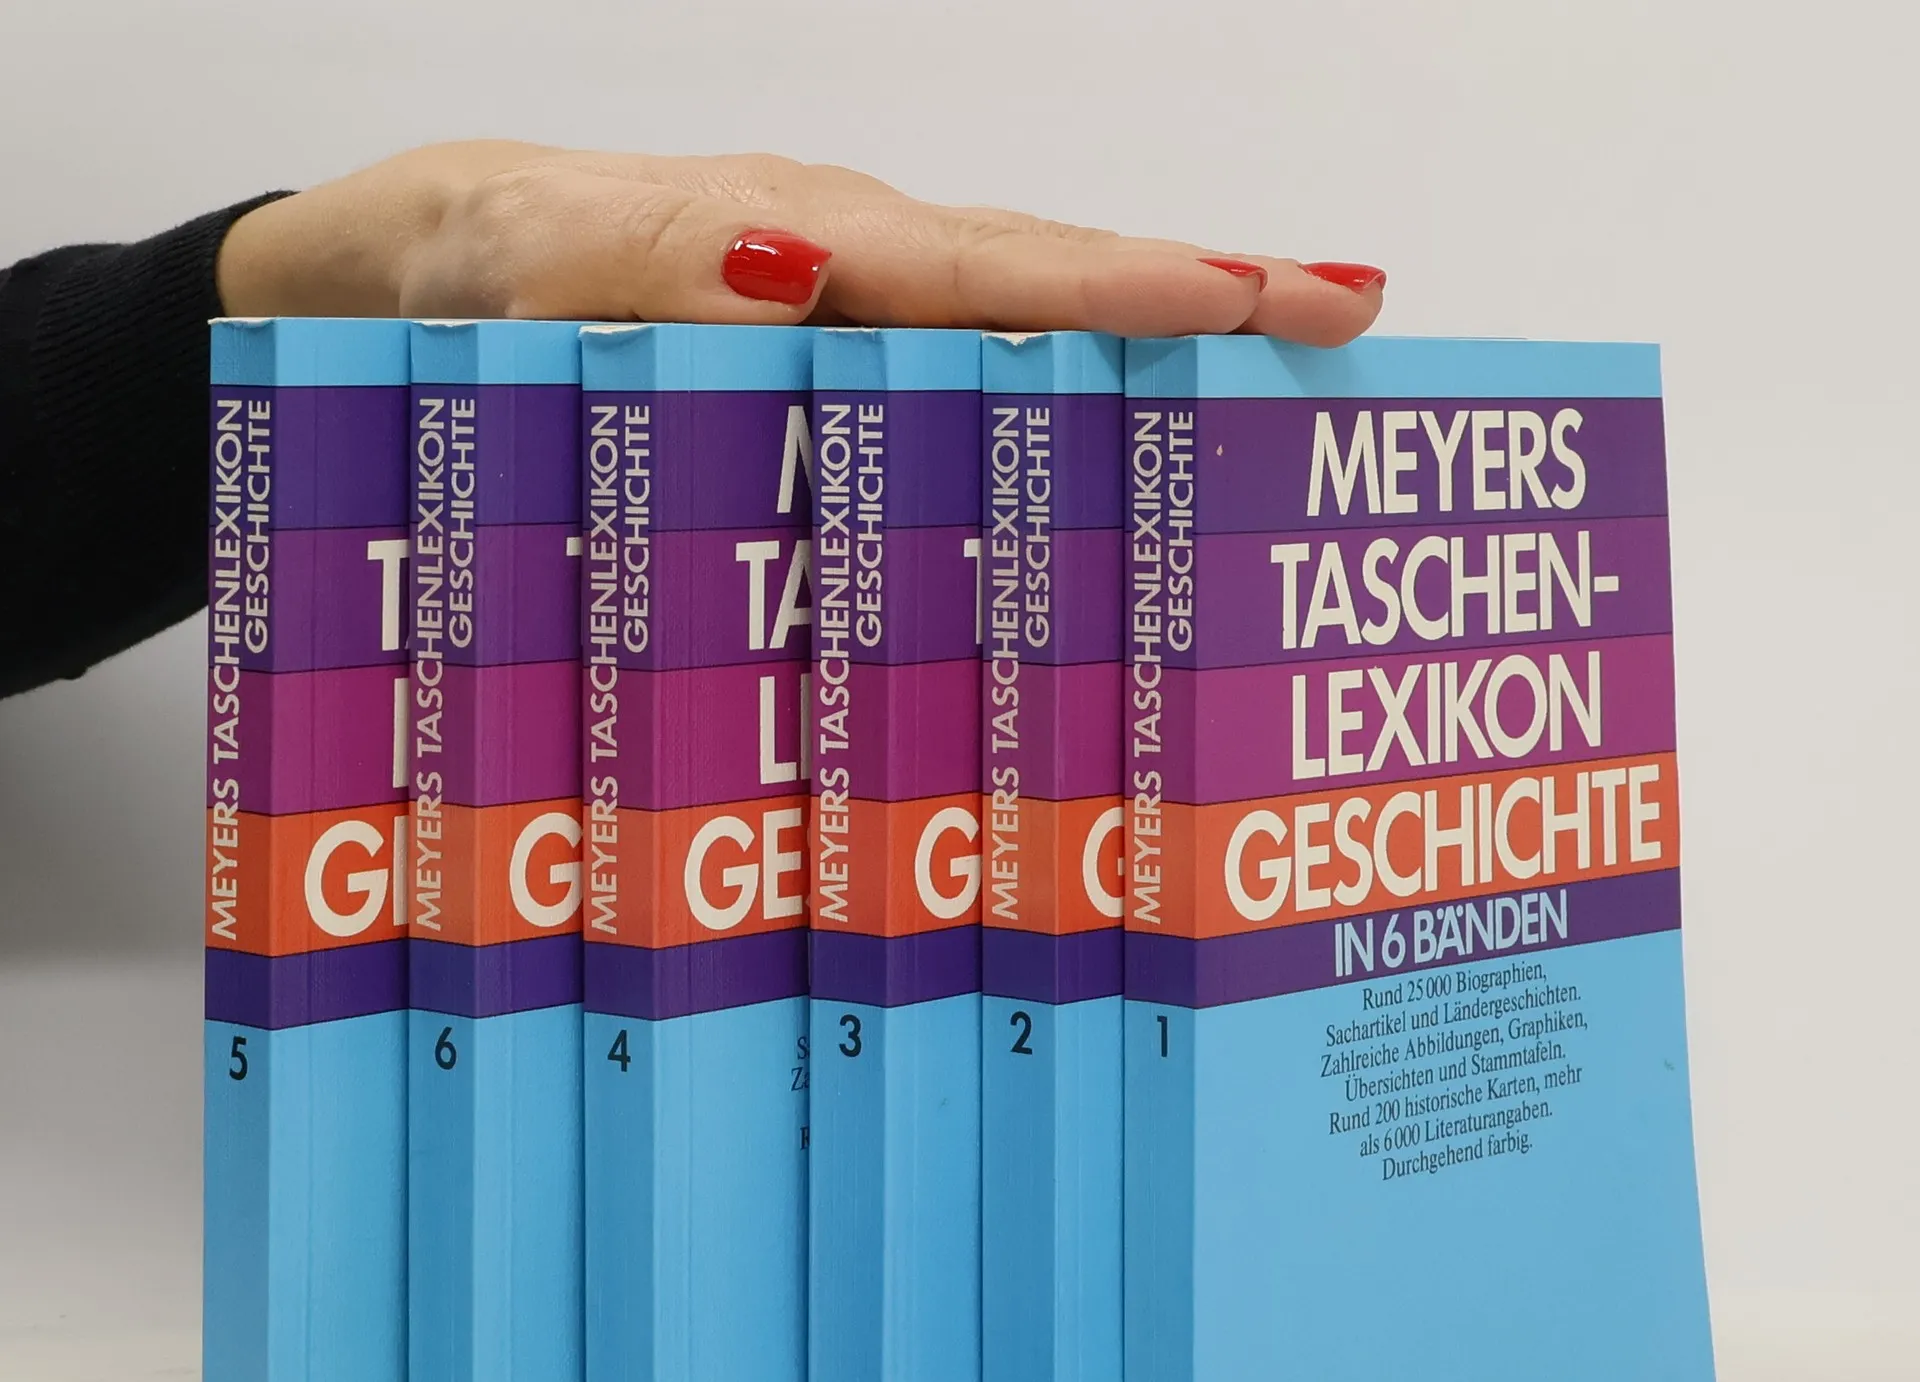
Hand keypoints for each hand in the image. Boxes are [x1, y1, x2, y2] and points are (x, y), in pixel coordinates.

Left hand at [218, 141, 1383, 343]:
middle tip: (1352, 317)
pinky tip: (1116, 439)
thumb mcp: (536, 266)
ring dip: (1154, 344)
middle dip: (1202, 290)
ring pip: (1025, 324)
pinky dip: (1059, 392)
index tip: (1269, 304)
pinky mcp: (831, 365)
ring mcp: (851, 315)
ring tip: (1283, 372)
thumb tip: (812, 275)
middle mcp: (853, 267)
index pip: (1000, 263)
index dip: (1133, 287)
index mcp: (809, 237)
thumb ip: (661, 268)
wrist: (422, 281)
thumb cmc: (484, 268)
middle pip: (1051, 273)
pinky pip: (966, 375)